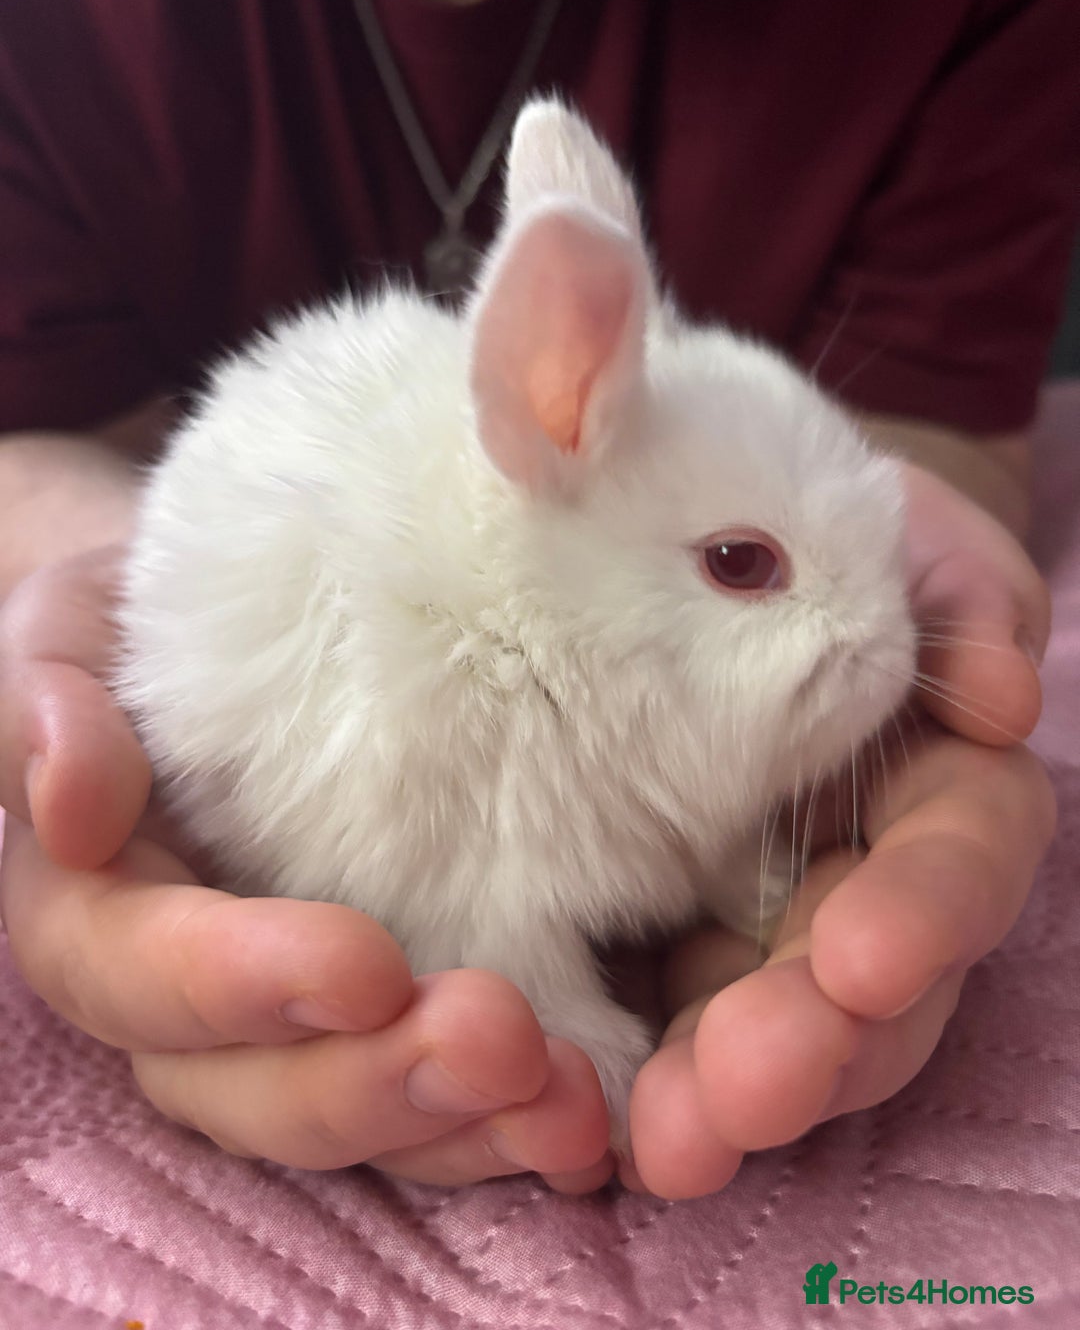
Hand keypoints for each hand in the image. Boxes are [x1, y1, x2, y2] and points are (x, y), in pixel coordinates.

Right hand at [0, 547, 612, 1190]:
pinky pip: (437, 1109)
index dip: (232, 985)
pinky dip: (511, 1124)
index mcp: (101, 904)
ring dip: (457, 1128)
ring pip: (353, 1120)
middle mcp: (190, 995)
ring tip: (566, 1101)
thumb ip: (44, 699)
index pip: (129, 971)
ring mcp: (295, 1023)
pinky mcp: (395, 1020)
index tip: (363, 965)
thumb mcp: (76, 627)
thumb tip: (73, 805)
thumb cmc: (153, 626)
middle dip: (369, 1084)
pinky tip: (591, 1112)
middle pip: (246, 1090)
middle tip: (496, 1045)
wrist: (252, 628)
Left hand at [624, 464, 1056, 1197]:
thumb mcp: (889, 525)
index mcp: (927, 775)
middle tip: (750, 1084)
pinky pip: (666, 1023)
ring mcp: (765, 914)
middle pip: (871, 983)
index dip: (928, 912)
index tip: (865, 958)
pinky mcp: (672, 936)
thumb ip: (955, 581)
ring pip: (776, 1027)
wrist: (692, 539)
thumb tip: (1005, 690)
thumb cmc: (807, 523)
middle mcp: (858, 865)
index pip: (960, 855)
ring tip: (671, 1138)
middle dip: (821, 1041)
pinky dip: (640, 1078)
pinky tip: (595, 1124)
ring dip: (733, 1090)